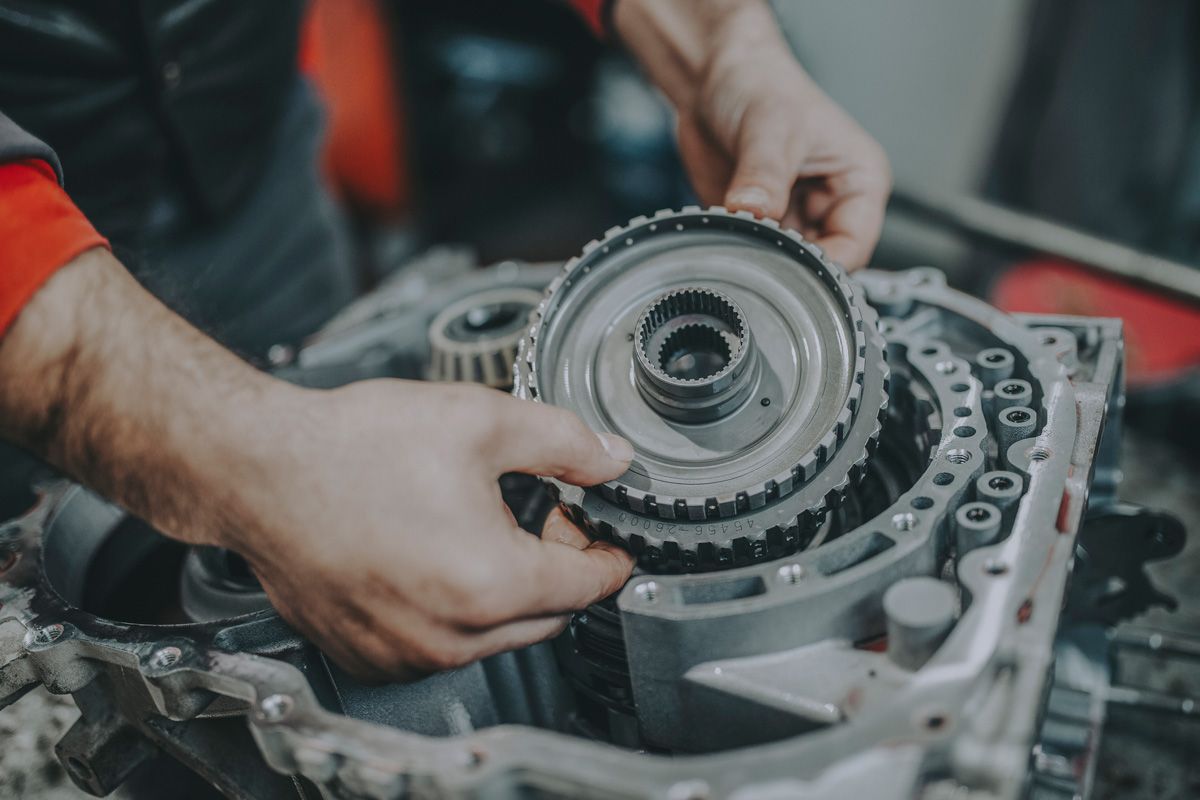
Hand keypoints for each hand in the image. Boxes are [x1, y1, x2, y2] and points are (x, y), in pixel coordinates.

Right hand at [0, 249, 633, 681]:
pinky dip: (455, 612)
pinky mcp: (370, 657)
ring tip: (479, 528)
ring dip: (508, 592)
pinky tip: (433, 556)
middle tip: (540, 513)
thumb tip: (612, 461)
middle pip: (548, 616)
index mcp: (490, 584)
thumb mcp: (481, 421)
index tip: (606, 535)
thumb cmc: (354, 447)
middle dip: (557, 568)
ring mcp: (405, 655)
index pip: (589, 585)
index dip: (606, 551)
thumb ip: (564, 443)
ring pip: (497, 636)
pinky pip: (442, 645)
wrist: (258, 470)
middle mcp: (450, 637)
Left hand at [615, 0, 891, 269]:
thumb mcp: (769, 128)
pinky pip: (753, 256)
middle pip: (820, 263)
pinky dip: (738, 254)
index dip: (826, 265)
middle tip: (756, 255)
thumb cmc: (760, 86)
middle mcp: (831, 204)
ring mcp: (794, 217)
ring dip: (760, 260)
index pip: (856, 246)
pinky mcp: (759, 225)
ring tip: (738, 240)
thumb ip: (764, 175)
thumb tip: (756, 212)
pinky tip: (723, 237)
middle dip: (789, 265)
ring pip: (785, 265)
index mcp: (859, 181)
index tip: (790, 270)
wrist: (714, 78)